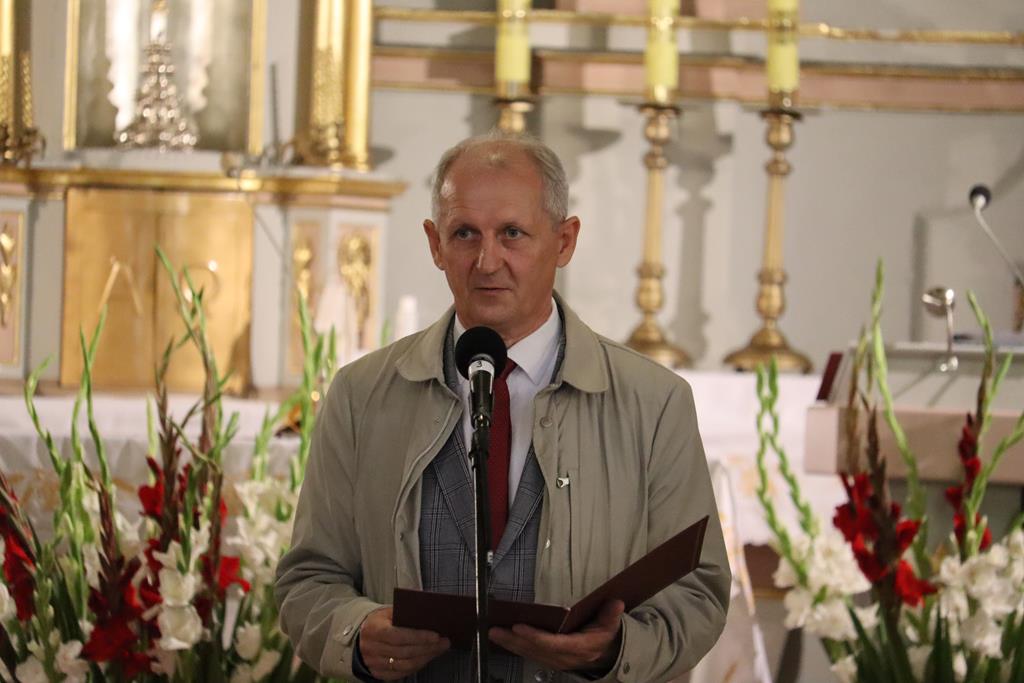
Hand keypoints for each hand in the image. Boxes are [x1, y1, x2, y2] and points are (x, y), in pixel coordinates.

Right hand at [357, 607, 450, 679]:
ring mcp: (374, 663)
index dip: (418, 637)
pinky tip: (427, 658)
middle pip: (404, 652)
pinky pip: (400, 674)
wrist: (360, 636)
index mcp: (374, 629)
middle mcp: (372, 649)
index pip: (398, 636)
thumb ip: (403, 613)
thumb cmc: (379, 621)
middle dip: (427, 648)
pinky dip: (416, 667)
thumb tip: (429, 615)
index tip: (436, 636)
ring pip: (404, 665)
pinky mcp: (378, 673)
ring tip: (439, 650)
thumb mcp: (387, 612)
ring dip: (425, 658)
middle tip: (444, 642)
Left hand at [489, 600, 623, 673]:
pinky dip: (514, 647)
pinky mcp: (548, 660)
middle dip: (514, 641)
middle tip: (495, 630)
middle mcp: (564, 657)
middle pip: (535, 650)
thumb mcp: (610, 625)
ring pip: (529, 654)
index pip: (553, 644)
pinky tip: (502, 639)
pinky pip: (529, 654)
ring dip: (510, 644)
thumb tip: (615, 603)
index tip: (519, 627)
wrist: (604, 655)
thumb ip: (611, 615)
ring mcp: (555, 661)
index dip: (535, 637)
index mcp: (579, 648)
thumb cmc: (602, 636)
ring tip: (493, 633)